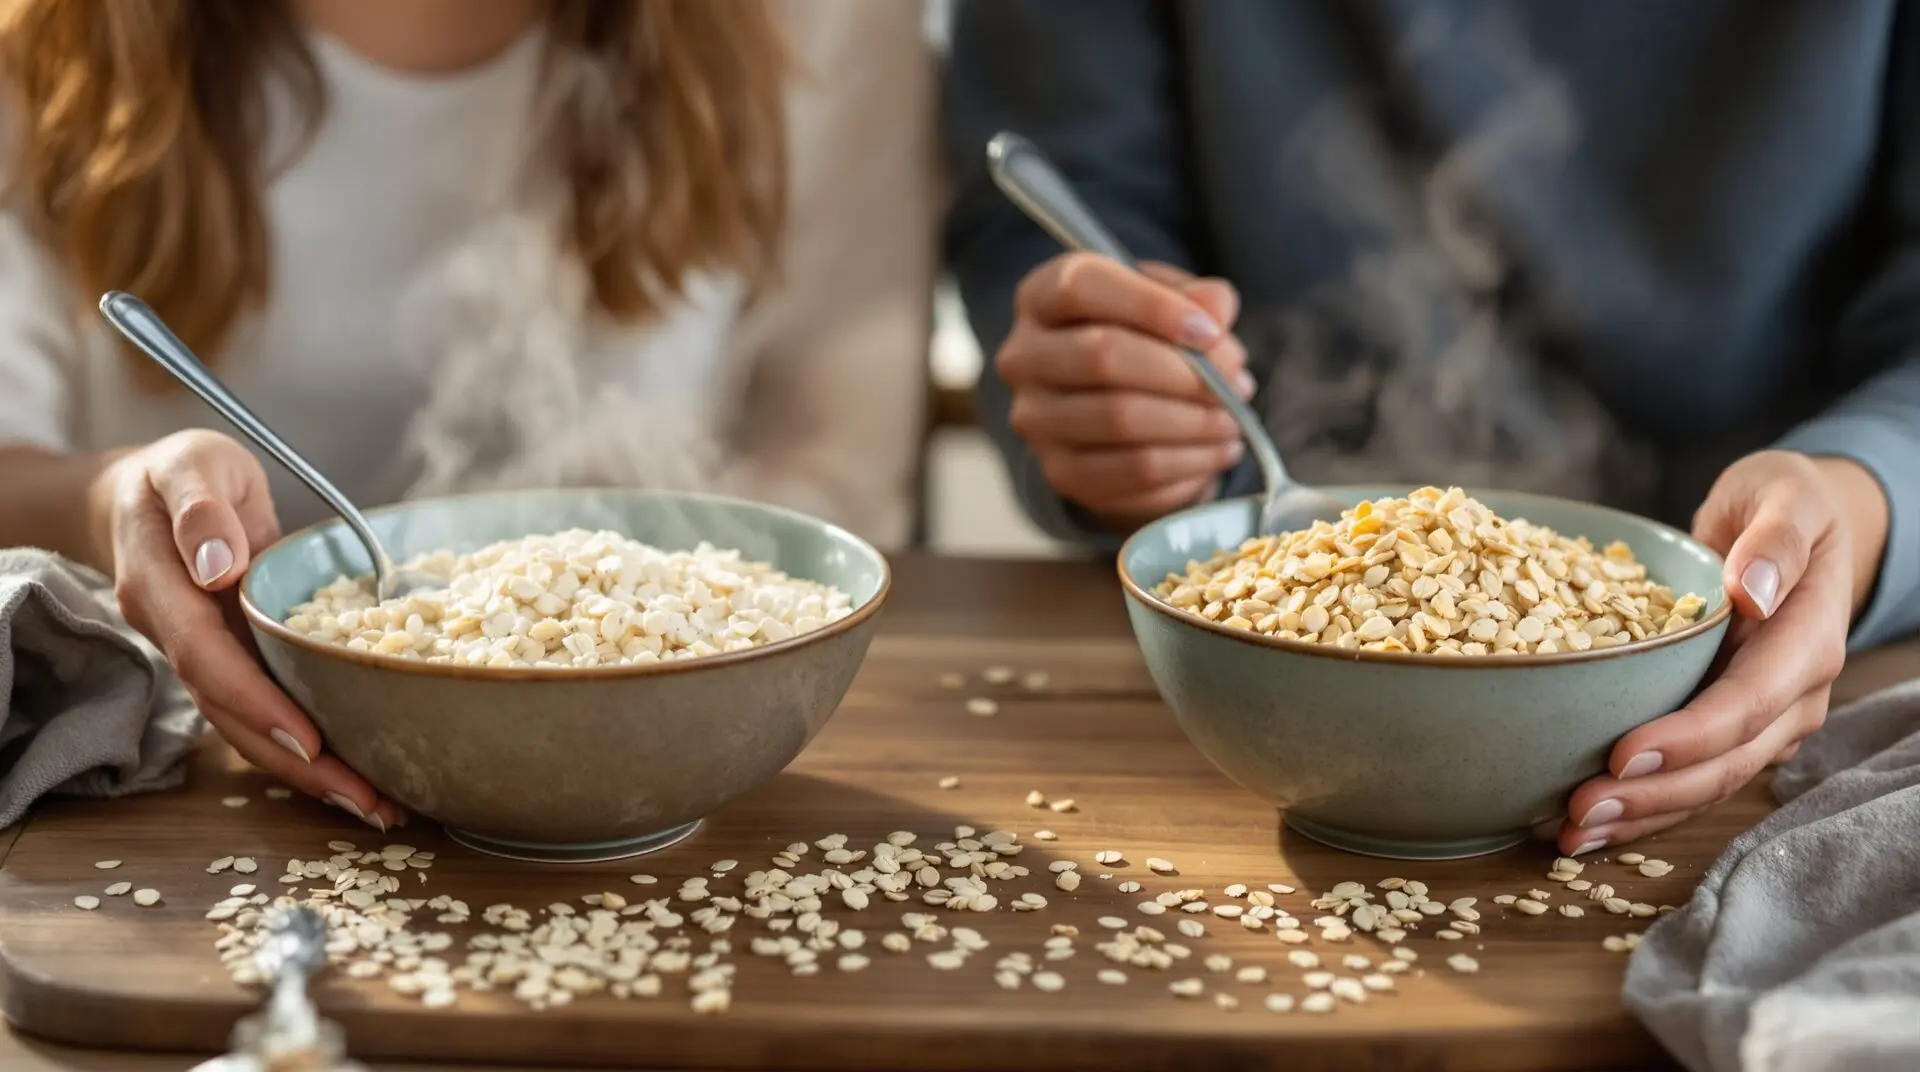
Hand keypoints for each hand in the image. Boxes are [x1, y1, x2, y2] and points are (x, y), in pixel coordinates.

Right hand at [94, 430, 403, 830]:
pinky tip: (359, 773)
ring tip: (377, 805)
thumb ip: (201, 510)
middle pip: (230, 714)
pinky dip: (308, 747)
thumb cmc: (178, 472)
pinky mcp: (230, 662)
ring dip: (309, 772)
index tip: (308, 740)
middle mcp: (176, 635)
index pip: (205, 658)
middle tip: (366, 800)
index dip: (255, 703)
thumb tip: (221, 566)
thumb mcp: (191, 465)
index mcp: (160, 589)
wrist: (149, 492)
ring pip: (247, 727)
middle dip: (297, 763)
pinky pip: (264, 712)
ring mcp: (201, 655)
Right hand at [998, 252, 1254, 530]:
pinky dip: (1189, 462)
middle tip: (1236, 384)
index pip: (1081, 288)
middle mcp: (1023, 357)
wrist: (1113, 409)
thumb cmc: (1144, 339)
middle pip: (1102, 356)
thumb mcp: (1170, 301)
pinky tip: (1219, 450)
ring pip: (1121, 419)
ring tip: (1235, 418)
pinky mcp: (1061, 472)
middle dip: (1183, 372)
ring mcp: (1035, 420)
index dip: (1152, 306)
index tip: (1211, 330)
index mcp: (1041, 297)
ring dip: (1193, 421)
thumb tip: (1216, 309)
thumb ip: (1197, 298)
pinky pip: (1133, 470)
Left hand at [1555, 450, 1889, 855]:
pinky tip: (1585, 823)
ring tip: (1569, 834)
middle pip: (1726, 762)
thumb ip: (1776, 540)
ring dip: (1641, 816)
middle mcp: (1792, 694)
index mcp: (1807, 641)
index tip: (1623, 754)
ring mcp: (1764, 720)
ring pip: (1708, 785)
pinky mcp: (1730, 729)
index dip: (1689, 737)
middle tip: (1578, 810)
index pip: (1749, 703)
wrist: (1792, 524)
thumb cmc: (1782, 502)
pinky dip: (1642, 806)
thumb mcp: (1786, 496)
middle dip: (1654, 795)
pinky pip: (1690, 778)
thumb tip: (1751, 592)